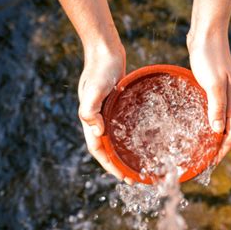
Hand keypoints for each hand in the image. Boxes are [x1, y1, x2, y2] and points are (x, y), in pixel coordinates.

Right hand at [78, 42, 132, 183]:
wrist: (105, 51)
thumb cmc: (100, 69)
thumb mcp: (94, 89)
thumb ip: (90, 109)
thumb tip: (97, 131)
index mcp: (90, 121)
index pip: (99, 150)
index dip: (110, 165)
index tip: (123, 177)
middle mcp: (98, 120)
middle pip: (107, 149)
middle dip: (119, 166)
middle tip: (135, 179)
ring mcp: (107, 113)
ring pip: (114, 140)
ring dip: (124, 155)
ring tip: (138, 165)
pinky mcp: (116, 106)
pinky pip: (121, 128)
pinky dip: (128, 138)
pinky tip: (140, 141)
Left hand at [187, 33, 230, 162]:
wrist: (206, 34)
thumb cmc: (210, 57)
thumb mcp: (213, 83)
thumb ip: (216, 106)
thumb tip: (217, 132)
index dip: (224, 150)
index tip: (212, 163)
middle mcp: (230, 101)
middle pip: (228, 131)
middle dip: (219, 147)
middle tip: (204, 160)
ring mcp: (221, 94)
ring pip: (220, 122)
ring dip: (212, 136)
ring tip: (199, 148)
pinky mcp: (211, 88)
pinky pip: (211, 111)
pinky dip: (206, 122)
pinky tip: (194, 124)